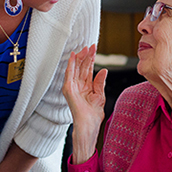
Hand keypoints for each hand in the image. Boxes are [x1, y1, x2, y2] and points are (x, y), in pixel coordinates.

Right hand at [63, 44, 106, 163]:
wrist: (88, 126)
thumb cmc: (93, 115)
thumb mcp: (100, 96)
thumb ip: (100, 83)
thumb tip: (103, 70)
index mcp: (87, 87)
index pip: (88, 70)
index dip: (91, 59)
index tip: (95, 49)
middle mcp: (79, 86)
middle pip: (82, 67)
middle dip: (87, 56)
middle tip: (91, 45)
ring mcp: (72, 87)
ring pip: (76, 68)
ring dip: (80, 57)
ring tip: (85, 48)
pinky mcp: (68, 90)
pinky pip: (69, 74)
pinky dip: (71, 65)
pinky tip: (74, 56)